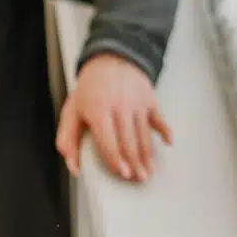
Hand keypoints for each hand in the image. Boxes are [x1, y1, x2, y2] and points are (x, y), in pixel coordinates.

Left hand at [56, 53, 171, 183]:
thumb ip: (68, 140)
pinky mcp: (149, 100)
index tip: (123, 173)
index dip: (116, 159)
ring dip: (148, 155)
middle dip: (135, 162)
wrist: (112, 58)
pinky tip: (168, 142)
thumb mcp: (72, 111)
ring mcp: (137, 103)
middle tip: (138, 179)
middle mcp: (120, 107)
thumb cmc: (90, 88)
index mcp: (98, 110)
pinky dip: (164, 131)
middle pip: (129, 141)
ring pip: (144, 134)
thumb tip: (72, 166)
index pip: (108, 140)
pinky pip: (158, 119)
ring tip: (149, 171)